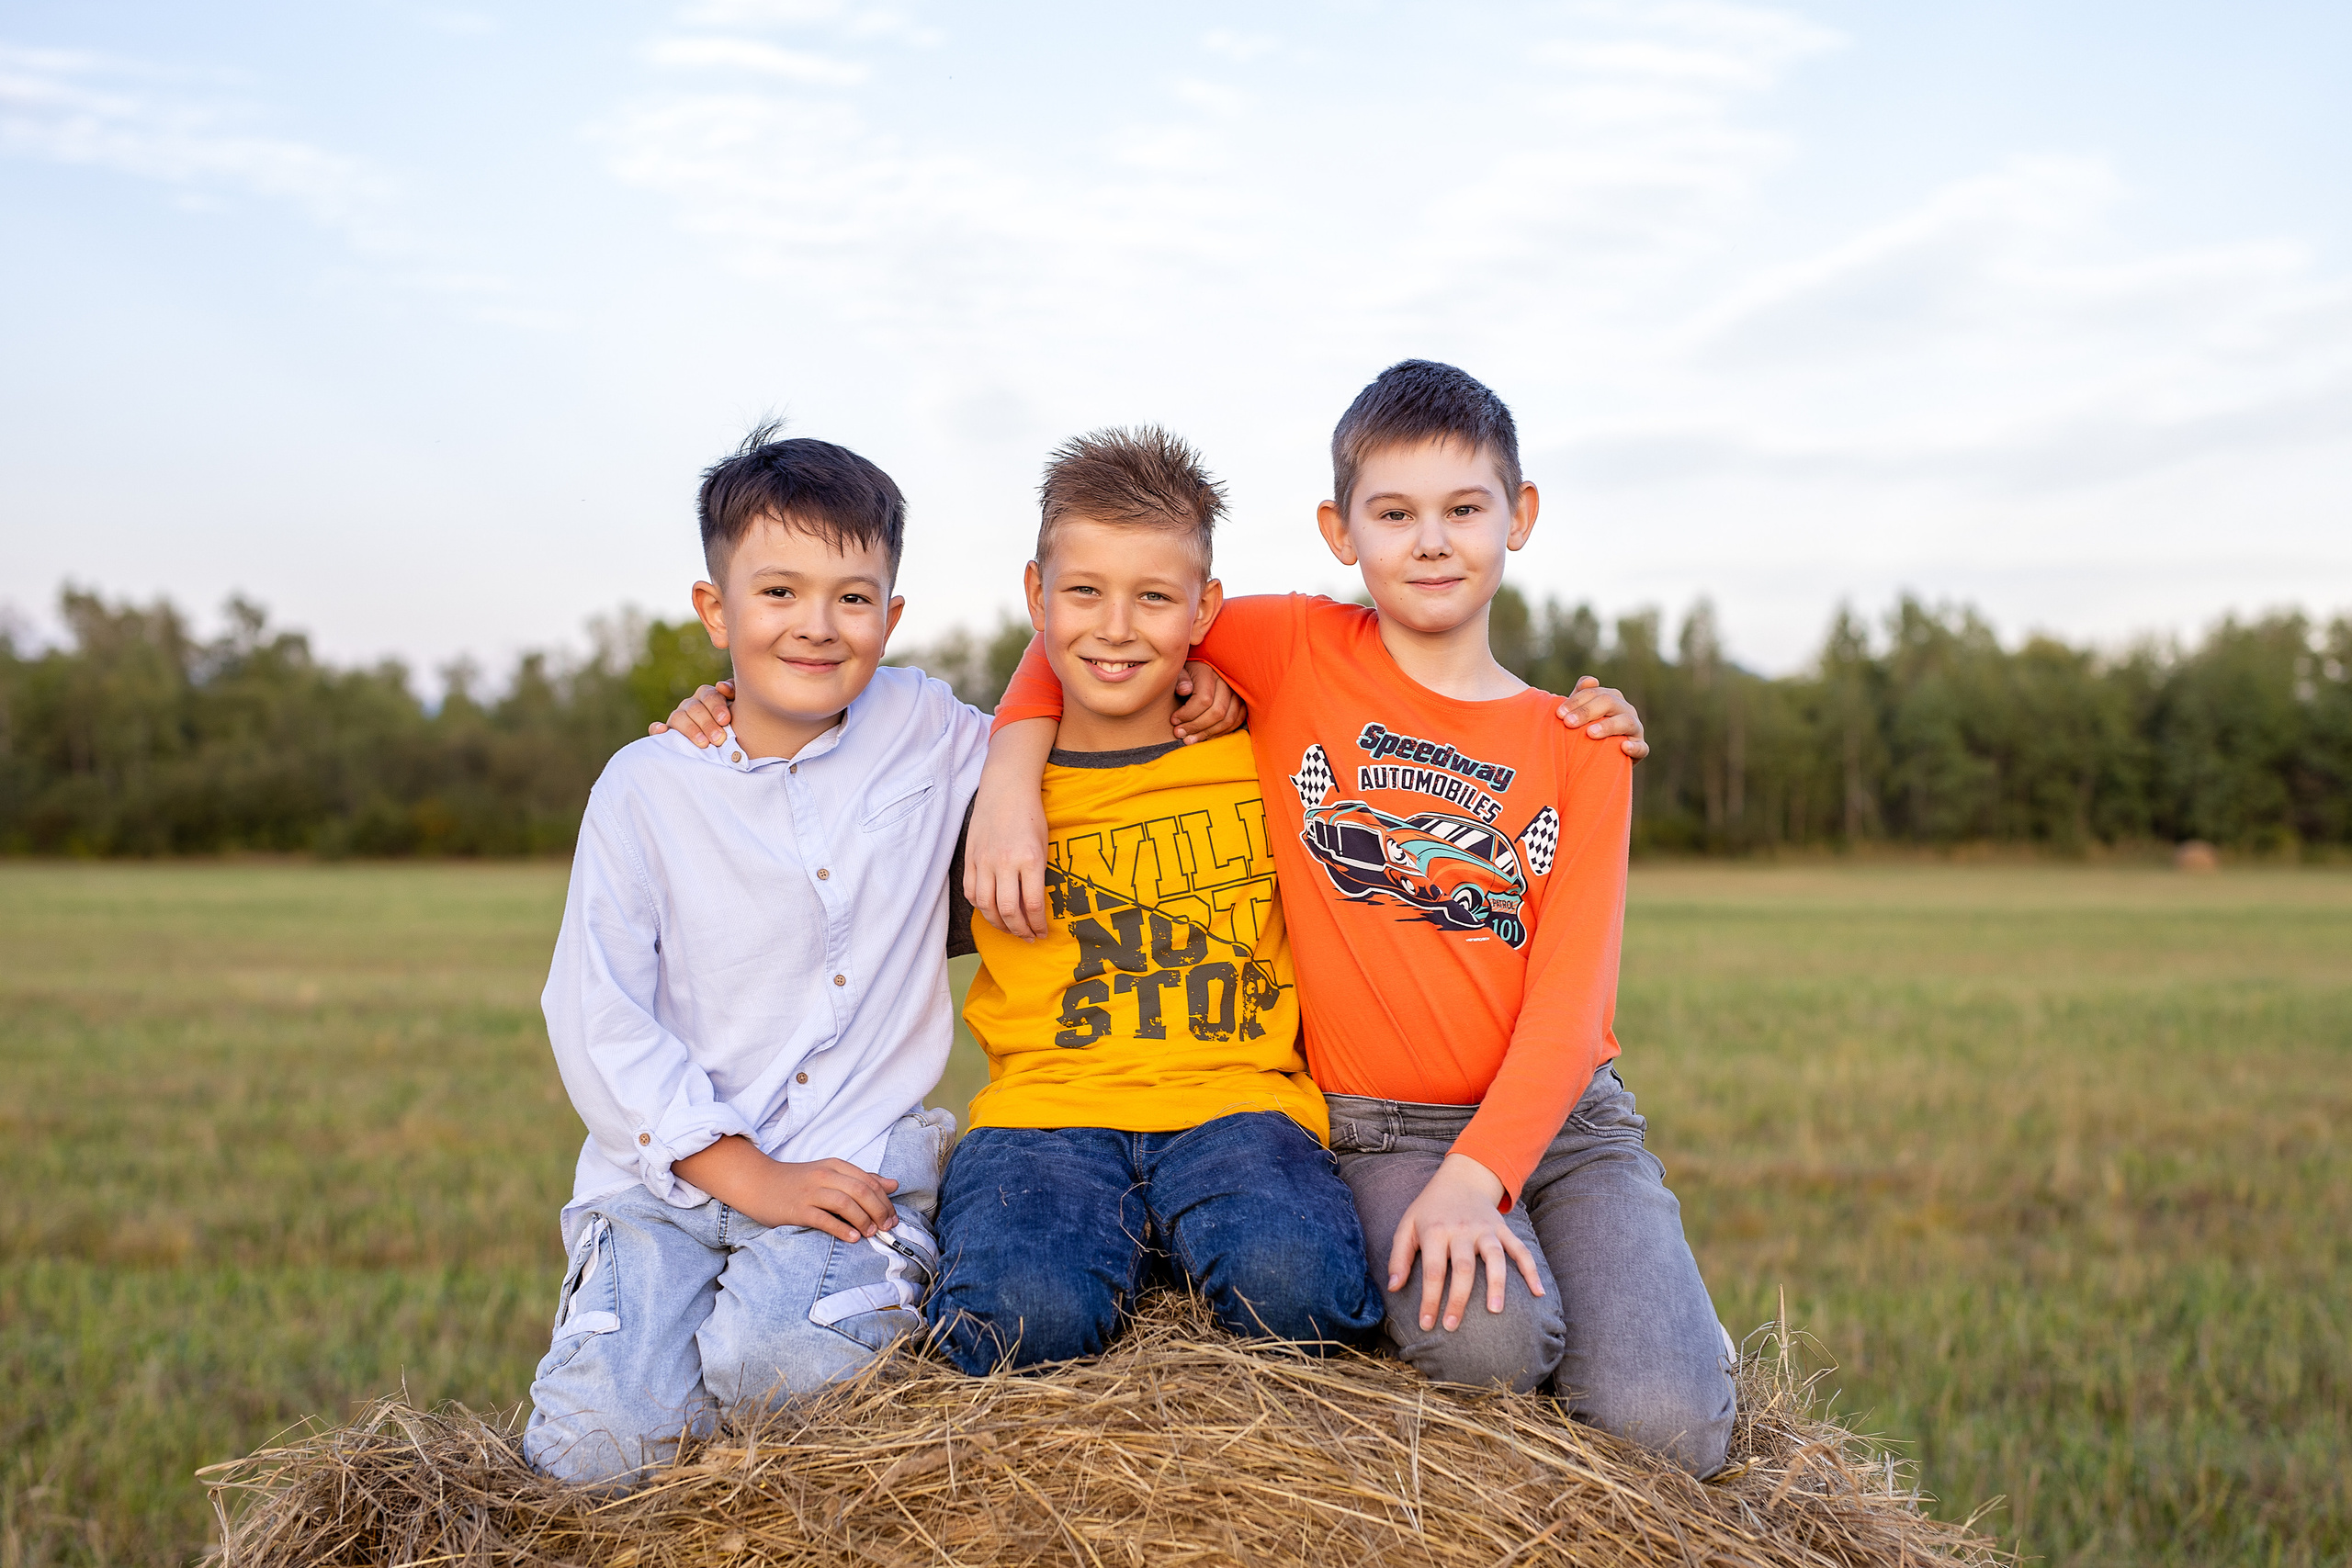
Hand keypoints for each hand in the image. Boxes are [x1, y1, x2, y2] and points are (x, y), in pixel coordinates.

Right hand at [651, 680, 733, 746]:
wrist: (728, 752)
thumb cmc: (736, 728)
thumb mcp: (740, 711)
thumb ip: (735, 695)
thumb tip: (721, 686)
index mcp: (707, 697)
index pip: (709, 695)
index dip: (716, 706)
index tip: (725, 720)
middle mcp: (691, 706)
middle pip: (695, 708)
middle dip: (707, 723)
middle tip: (719, 738)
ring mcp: (678, 719)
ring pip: (678, 717)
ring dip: (690, 729)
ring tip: (703, 743)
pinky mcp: (667, 734)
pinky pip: (657, 729)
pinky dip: (658, 729)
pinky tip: (661, 731)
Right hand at [673, 1135, 899, 1240]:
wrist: (757, 1182)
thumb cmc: (796, 1181)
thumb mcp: (829, 1173)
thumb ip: (861, 1178)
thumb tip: (893, 1184)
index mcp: (834, 1166)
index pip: (869, 1181)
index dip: (885, 1200)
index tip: (893, 1217)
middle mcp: (824, 1176)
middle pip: (861, 1191)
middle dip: (879, 1210)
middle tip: (887, 1227)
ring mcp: (810, 1193)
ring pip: (845, 1203)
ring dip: (863, 1219)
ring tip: (872, 1233)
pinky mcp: (797, 1210)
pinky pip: (824, 1219)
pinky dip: (841, 1229)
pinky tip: (853, 1238)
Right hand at [964, 717, 1054, 938]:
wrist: (1006, 788)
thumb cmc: (1030, 815)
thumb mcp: (1044, 845)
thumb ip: (1037, 875)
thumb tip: (1034, 906)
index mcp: (1030, 859)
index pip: (1033, 904)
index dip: (1038, 925)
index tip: (1042, 933)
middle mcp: (1005, 862)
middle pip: (1007, 911)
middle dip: (1019, 931)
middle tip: (1028, 937)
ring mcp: (984, 860)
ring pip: (985, 906)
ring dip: (998, 924)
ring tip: (1009, 929)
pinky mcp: (971, 857)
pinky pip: (971, 891)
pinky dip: (979, 907)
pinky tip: (990, 910)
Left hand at [1170, 661, 1244, 742]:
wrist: (1201, 667)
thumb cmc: (1186, 672)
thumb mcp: (1178, 670)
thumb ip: (1180, 679)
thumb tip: (1184, 690)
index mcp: (1208, 671)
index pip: (1203, 700)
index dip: (1188, 714)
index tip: (1174, 721)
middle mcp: (1226, 681)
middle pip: (1217, 712)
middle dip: (1196, 727)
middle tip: (1180, 734)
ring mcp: (1237, 691)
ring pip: (1228, 719)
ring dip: (1209, 733)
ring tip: (1191, 739)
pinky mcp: (1242, 700)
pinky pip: (1237, 720)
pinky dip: (1222, 732)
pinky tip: (1206, 736)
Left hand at [1387, 1154, 1545, 1332]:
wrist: (1461, 1178)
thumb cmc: (1430, 1208)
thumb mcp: (1407, 1225)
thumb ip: (1399, 1256)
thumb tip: (1394, 1287)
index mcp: (1435, 1230)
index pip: (1433, 1270)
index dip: (1429, 1299)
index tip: (1426, 1324)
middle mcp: (1462, 1230)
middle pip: (1463, 1268)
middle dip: (1458, 1299)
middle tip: (1452, 1326)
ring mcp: (1485, 1229)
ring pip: (1495, 1258)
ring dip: (1496, 1284)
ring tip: (1495, 1311)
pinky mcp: (1503, 1229)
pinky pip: (1520, 1249)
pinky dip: (1531, 1269)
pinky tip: (1537, 1292)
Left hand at [1556, 675, 1647, 761]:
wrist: (1601, 758)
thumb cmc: (1587, 731)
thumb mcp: (1581, 714)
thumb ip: (1581, 696)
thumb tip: (1590, 680)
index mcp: (1611, 697)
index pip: (1594, 692)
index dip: (1576, 701)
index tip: (1559, 714)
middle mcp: (1625, 709)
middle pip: (1609, 702)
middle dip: (1587, 711)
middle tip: (1568, 723)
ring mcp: (1635, 728)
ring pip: (1626, 721)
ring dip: (1608, 726)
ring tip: (1591, 733)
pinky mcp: (1641, 748)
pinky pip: (1641, 747)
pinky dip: (1634, 747)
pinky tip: (1624, 747)